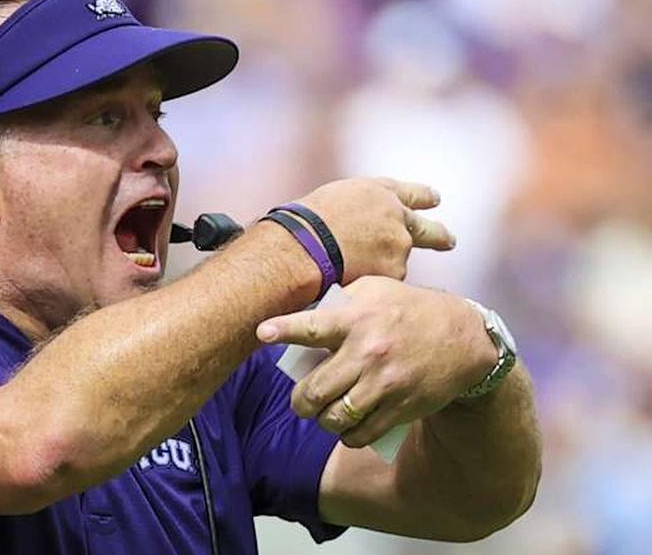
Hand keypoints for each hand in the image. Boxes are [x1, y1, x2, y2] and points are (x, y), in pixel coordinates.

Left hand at [253, 276, 496, 447]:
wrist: (464, 339)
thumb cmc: (410, 310)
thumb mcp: (376, 290)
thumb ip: (339, 302)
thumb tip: (302, 315)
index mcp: (357, 319)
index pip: (312, 327)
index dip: (284, 330)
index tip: (262, 333)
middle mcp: (367, 353)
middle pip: (314, 391)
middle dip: (300, 402)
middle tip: (301, 401)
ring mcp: (384, 384)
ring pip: (333, 418)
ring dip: (322, 420)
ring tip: (322, 414)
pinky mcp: (400, 408)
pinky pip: (360, 434)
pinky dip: (347, 435)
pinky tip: (346, 427)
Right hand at [293, 178, 453, 281]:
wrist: (302, 247)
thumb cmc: (303, 224)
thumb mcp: (332, 203)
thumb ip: (355, 213)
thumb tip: (356, 229)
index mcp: (377, 193)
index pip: (409, 192)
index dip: (423, 197)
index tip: (436, 199)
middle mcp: (395, 216)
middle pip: (426, 229)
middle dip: (439, 236)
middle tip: (449, 241)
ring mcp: (398, 245)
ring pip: (395, 263)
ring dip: (383, 270)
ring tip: (349, 274)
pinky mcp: (394, 272)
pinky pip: (386, 283)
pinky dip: (373, 286)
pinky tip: (347, 283)